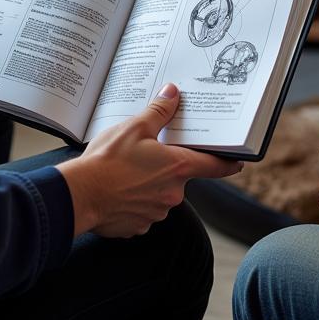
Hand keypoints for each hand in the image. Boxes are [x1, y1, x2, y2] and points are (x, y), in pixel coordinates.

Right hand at [58, 83, 242, 237]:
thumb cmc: (108, 161)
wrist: (79, 196)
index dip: (229, 162)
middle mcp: (173, 193)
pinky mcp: (139, 225)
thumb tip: (173, 93)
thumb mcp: (135, 128)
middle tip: (146, 153)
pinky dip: (134, 200)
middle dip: (166, 165)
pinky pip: (143, 209)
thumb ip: (159, 111)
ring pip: (160, 193)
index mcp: (177, 167)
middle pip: (180, 176)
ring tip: (125, 171)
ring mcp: (156, 212)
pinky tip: (118, 189)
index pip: (215, 166)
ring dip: (149, 183)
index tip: (239, 161)